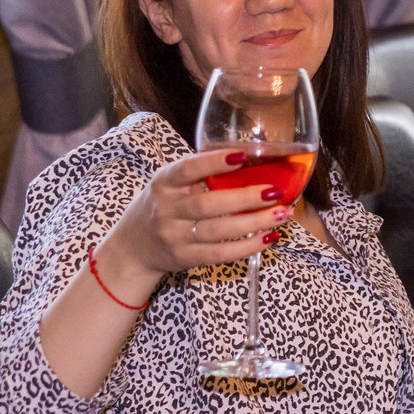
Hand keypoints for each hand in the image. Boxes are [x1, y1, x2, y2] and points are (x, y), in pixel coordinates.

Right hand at [108, 149, 298, 289]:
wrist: (131, 248)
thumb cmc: (162, 205)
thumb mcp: (169, 183)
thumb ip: (199, 172)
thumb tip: (252, 157)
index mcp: (164, 182)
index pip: (188, 169)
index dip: (214, 162)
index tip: (242, 156)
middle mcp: (167, 209)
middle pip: (208, 204)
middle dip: (245, 198)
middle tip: (275, 191)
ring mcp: (175, 236)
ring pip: (218, 231)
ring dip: (254, 223)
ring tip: (282, 214)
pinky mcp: (185, 258)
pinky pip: (219, 254)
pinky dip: (247, 247)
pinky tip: (269, 237)